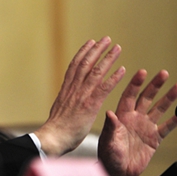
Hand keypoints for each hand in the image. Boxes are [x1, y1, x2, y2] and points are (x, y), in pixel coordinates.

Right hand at [35, 37, 125, 155]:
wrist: (54, 137)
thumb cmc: (57, 128)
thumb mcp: (59, 108)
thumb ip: (65, 99)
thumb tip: (66, 96)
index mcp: (66, 88)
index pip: (75, 65)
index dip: (83, 52)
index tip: (90, 42)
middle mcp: (73, 88)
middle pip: (85, 63)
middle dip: (96, 49)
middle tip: (106, 39)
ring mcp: (82, 95)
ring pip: (95, 71)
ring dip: (108, 58)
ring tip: (117, 48)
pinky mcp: (90, 105)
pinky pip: (104, 88)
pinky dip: (114, 77)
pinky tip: (122, 69)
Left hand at [98, 69, 176, 175]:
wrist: (118, 172)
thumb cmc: (108, 155)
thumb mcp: (108, 141)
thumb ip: (111, 127)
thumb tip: (109, 113)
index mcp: (121, 115)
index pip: (129, 95)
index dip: (135, 84)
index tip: (142, 72)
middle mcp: (134, 118)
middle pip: (146, 98)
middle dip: (155, 85)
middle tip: (163, 73)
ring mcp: (146, 127)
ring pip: (159, 109)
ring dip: (168, 98)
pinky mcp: (155, 138)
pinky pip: (167, 127)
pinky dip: (176, 119)